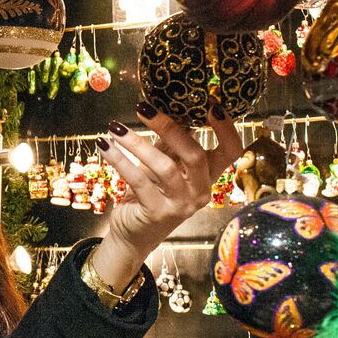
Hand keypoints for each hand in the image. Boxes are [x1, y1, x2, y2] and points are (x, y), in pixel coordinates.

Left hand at [87, 101, 241, 289]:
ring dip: (137, 143)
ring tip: (115, 128)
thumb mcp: (163, 166)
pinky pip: (138, 180)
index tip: (212, 102)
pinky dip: (119, 160)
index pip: (232, 151)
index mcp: (208, 176)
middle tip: (144, 108)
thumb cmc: (150, 194)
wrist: (133, 235)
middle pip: (196, 155)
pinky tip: (105, 146)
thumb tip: (169, 108)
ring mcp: (181, 205)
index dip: (227, 127)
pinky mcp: (158, 213)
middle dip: (170, 127)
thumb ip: (170, 143)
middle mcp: (200, 192)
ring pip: (165, 167)